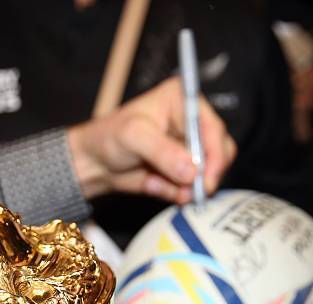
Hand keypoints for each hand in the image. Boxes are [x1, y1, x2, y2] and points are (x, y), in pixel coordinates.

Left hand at [68, 77, 235, 201]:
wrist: (93, 163)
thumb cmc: (108, 137)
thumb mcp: (134, 137)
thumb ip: (163, 152)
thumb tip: (192, 171)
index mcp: (182, 101)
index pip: (212, 127)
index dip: (215, 153)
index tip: (208, 177)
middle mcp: (190, 123)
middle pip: (218, 151)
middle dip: (206, 174)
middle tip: (193, 191)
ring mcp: (187, 150)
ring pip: (208, 173)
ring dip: (189, 187)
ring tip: (163, 186)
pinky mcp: (181, 172)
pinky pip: (191, 188)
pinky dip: (176, 193)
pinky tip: (154, 185)